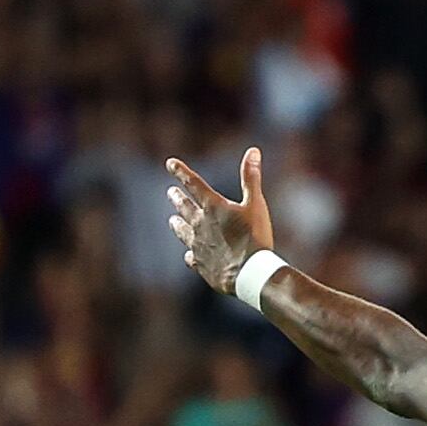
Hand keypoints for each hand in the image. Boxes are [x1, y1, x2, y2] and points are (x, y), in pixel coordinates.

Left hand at [166, 149, 276, 297]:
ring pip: (182, 231)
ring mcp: (198, 245)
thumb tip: (253, 151)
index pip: (193, 183)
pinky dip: (190, 254)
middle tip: (171, 193)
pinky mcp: (201, 264)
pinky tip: (189, 255)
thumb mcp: (256, 204)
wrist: (249, 274)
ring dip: (177, 224)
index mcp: (213, 206)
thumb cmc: (255, 238)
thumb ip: (251, 178)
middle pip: (184, 207)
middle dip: (177, 198)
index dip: (181, 172)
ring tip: (173, 220)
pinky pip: (191, 257)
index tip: (170, 164)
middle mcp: (200, 224)